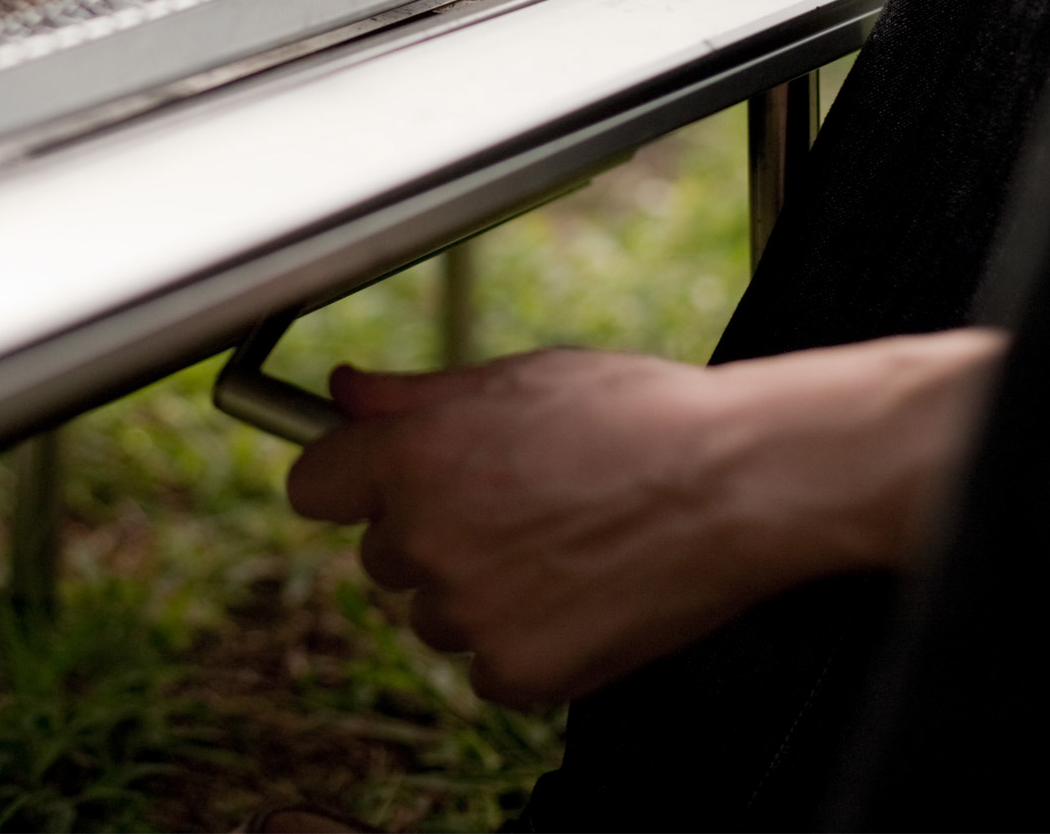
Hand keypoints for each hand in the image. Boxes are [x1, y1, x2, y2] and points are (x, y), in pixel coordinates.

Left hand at [286, 331, 1007, 706]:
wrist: (735, 484)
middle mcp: (425, 537)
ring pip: (436, 612)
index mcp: (413, 455)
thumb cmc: (639, 416)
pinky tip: (580, 590)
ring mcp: (468, 612)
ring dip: (479, 588)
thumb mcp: (519, 378)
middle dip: (434, 530)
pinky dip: (525, 640)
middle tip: (518, 500)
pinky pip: (488, 666)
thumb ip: (414, 396)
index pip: (313, 484)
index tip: (382, 480)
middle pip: (383, 552)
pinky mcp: (516, 672)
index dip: (353, 478)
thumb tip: (342, 394)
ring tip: (563, 541)